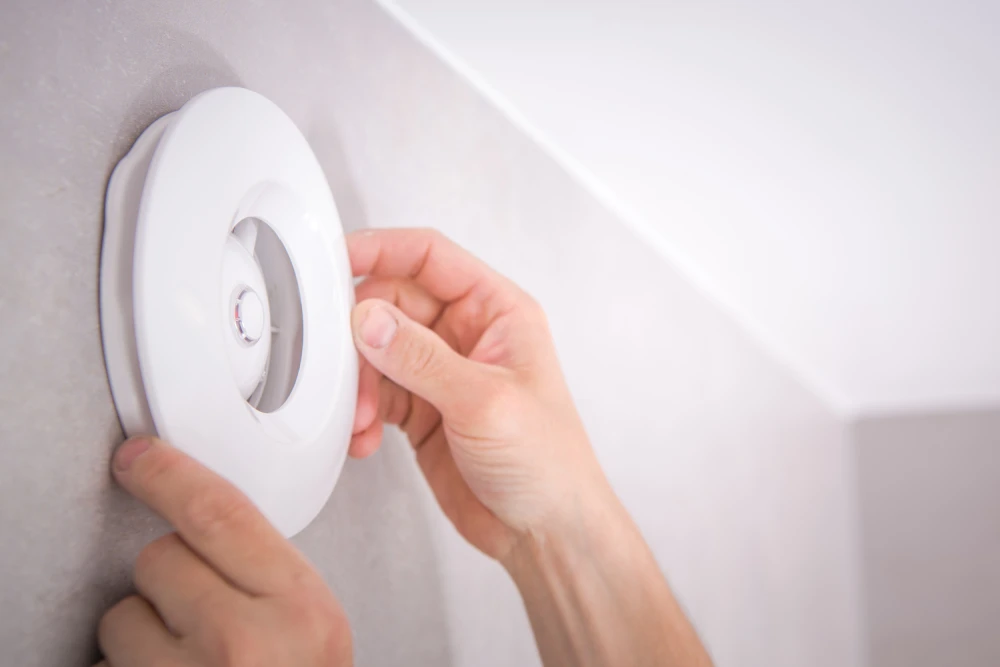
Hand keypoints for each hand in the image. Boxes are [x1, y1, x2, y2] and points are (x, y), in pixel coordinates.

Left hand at [96, 437, 350, 665]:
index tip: (140, 458)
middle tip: (198, 624)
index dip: (170, 475)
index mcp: (299, 611)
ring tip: (183, 664)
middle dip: (166, 582)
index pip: (220, 514)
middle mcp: (241, 642)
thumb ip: (272, 577)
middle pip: (160, 557)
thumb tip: (206, 528)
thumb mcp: (314, 630)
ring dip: (137, 638)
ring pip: (120, 616)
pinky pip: (101, 663)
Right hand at [346, 228, 608, 562]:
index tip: (335, 259)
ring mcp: (440, 372)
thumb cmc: (547, 461)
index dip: (380, 250)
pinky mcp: (420, 409)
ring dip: (357, 383)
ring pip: (375, 351)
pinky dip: (358, 414)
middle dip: (360, 336)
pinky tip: (363, 439)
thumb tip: (367, 318)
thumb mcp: (483, 402)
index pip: (428, 257)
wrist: (544, 531)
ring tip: (359, 418)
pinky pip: (373, 393)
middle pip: (391, 304)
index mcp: (496, 310)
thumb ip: (420, 357)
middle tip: (345, 367)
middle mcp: (466, 334)